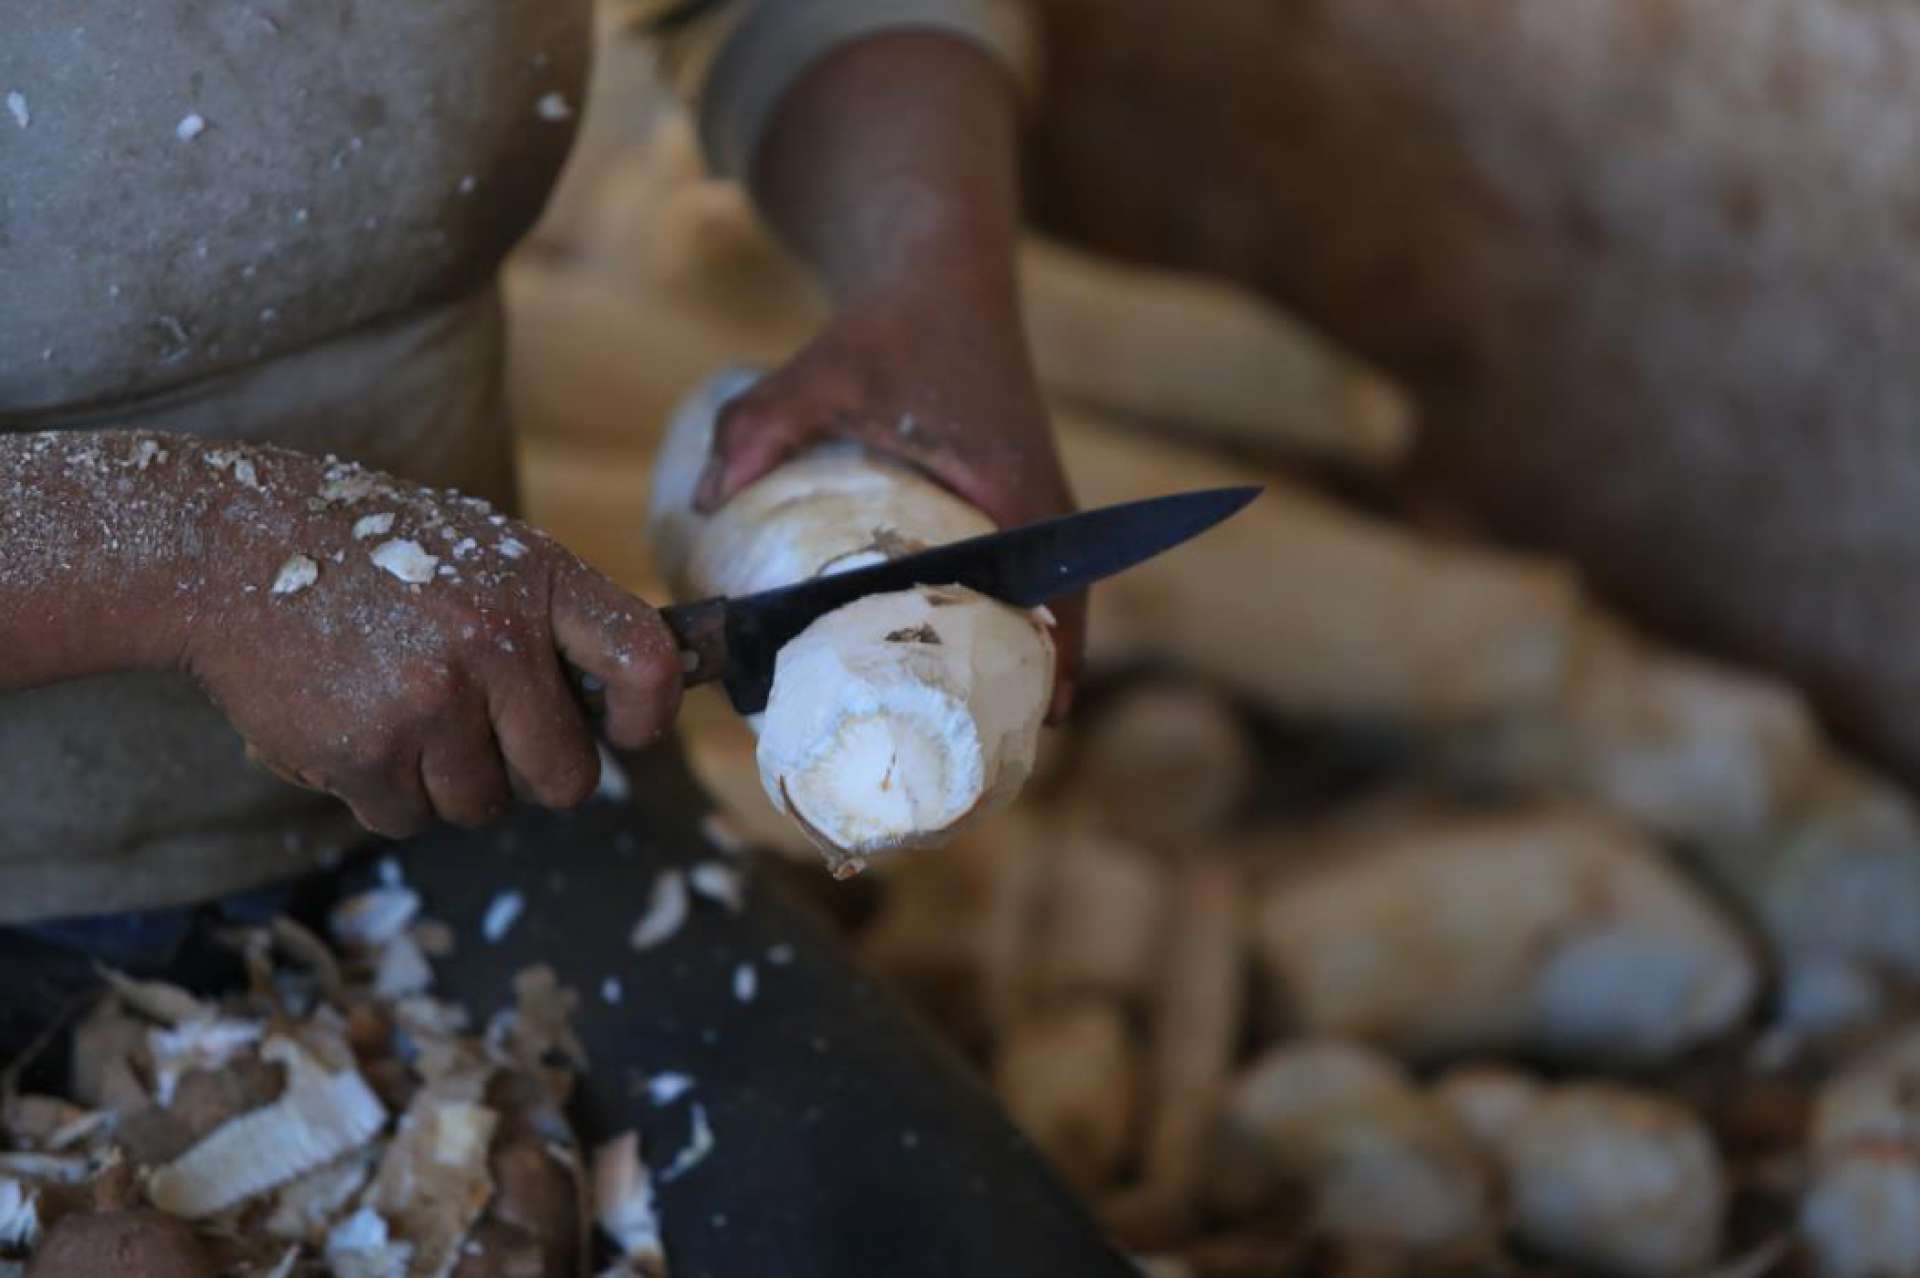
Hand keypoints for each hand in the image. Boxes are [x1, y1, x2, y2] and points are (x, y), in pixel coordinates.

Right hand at [178, 447, 680, 836]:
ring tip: (399, 710)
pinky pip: (407, 817)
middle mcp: (496, 642)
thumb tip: (624, 703)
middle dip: (535, 774)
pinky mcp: (367, 752)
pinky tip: (351, 726)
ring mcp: (431, 700)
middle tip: (488, 736)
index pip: (644, 662)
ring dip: (447, 781)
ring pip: (482, 805)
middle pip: (567, 777)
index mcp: (538, 583)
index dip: (650, 714)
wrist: (229, 552)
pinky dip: (382, 791)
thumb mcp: (480, 554)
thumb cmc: (372, 556)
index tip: (627, 732)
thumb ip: (547, 620)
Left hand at [693, 283, 1084, 719]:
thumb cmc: (893, 326)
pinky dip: (1011, 621)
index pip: (1054, 593)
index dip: (1049, 661)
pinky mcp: (1015, 499)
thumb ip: (762, 424)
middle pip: (1055, 614)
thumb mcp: (825, 369)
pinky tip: (972, 666)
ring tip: (977, 727)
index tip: (1035, 719)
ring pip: (1046, 600)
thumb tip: (702, 503)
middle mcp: (1042, 501)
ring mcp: (1035, 502)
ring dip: (1021, 658)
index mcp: (1015, 488)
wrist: (938, 276)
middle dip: (1027, 682)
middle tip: (981, 747)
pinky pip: (1029, 577)